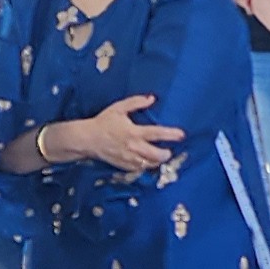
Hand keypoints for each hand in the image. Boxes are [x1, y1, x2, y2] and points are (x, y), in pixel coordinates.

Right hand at [63, 96, 180, 177]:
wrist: (87, 139)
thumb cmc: (103, 122)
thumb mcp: (118, 108)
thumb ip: (136, 102)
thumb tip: (152, 98)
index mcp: (133, 132)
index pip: (157, 133)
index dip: (171, 134)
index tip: (182, 135)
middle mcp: (133, 147)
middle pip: (156, 155)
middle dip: (166, 154)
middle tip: (169, 151)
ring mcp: (128, 158)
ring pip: (149, 165)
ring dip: (157, 162)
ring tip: (160, 157)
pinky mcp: (123, 166)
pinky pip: (139, 170)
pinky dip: (146, 167)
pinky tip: (148, 162)